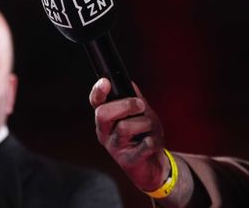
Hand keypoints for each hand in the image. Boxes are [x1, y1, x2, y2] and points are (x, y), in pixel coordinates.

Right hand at [90, 78, 170, 192]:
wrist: (152, 166)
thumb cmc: (144, 136)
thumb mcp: (140, 114)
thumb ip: (134, 99)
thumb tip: (129, 83)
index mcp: (106, 120)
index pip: (96, 103)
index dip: (98, 92)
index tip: (105, 82)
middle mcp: (105, 133)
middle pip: (103, 114)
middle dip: (125, 105)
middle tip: (141, 105)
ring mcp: (114, 148)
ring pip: (124, 127)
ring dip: (144, 123)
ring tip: (151, 128)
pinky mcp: (128, 162)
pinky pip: (141, 146)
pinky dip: (151, 141)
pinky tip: (152, 141)